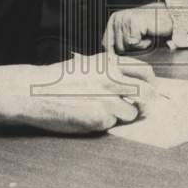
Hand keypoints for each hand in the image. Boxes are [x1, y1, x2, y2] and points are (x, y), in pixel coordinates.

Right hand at [0, 54, 157, 132]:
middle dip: (148, 102)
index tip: (152, 88)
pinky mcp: (99, 119)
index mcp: (109, 63)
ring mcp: (107, 100)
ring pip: (132, 112)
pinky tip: (89, 116)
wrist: (36, 92)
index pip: (145, 71)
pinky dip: (105, 123)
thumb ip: (110, 70)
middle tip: (144, 107)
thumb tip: (133, 81)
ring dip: (124, 115)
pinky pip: (112, 124)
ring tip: (106, 111)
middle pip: (147, 93)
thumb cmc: (60, 79)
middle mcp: (112, 79)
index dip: (151, 82)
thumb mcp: (88, 64)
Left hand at [102, 2, 173, 53]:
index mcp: (114, 20)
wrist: (169, 21)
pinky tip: (149, 34)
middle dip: (132, 49)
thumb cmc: (151, 33)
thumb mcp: (131, 39)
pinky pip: (134, 42)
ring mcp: (125, 17)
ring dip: (139, 46)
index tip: (131, 49)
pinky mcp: (134, 20)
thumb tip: (108, 61)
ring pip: (124, 46)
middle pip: (116, 47)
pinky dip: (144, 43)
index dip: (117, 53)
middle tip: (142, 39)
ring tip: (146, 35)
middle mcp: (117, 17)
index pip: (106, 44)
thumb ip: (118, 46)